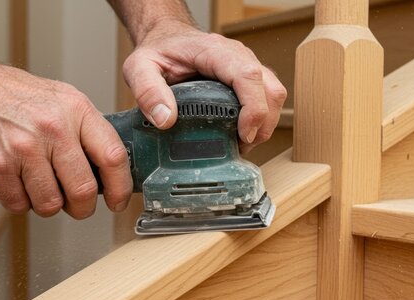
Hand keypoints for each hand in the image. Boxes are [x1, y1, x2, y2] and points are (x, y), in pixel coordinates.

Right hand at [0, 59, 131, 217]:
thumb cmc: (14, 96)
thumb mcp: (62, 100)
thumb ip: (87, 131)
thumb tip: (111, 170)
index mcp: (77, 110)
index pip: (113, 156)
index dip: (120, 187)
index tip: (117, 201)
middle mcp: (53, 128)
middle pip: (84, 190)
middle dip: (82, 208)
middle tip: (76, 205)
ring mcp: (24, 147)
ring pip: (51, 204)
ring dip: (47, 205)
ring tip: (39, 186)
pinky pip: (18, 204)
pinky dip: (18, 201)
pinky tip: (15, 182)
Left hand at [122, 20, 286, 153]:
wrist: (166, 38)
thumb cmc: (158, 50)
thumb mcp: (139, 67)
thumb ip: (147, 91)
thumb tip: (165, 119)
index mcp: (215, 52)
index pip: (248, 75)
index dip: (254, 108)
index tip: (244, 134)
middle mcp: (239, 56)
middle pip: (270, 89)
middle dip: (262, 125)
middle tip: (240, 147)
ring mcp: (248, 65)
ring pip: (274, 95)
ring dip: (264, 125)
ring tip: (241, 144)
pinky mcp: (250, 78)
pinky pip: (268, 97)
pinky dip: (262, 120)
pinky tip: (242, 134)